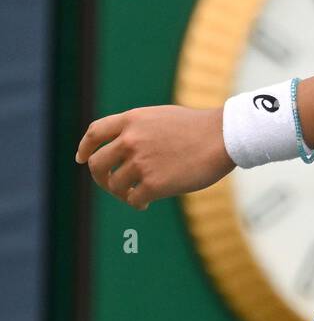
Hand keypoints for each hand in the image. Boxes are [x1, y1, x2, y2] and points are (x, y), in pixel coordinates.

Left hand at [75, 104, 234, 208]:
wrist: (223, 137)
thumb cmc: (199, 128)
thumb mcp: (162, 117)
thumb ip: (140, 129)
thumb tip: (126, 148)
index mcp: (132, 120)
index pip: (95, 133)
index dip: (85, 147)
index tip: (82, 159)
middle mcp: (131, 139)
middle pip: (97, 164)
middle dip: (101, 177)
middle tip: (112, 184)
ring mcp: (140, 162)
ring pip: (114, 185)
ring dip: (122, 193)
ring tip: (136, 195)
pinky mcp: (153, 183)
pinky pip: (133, 199)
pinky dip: (137, 203)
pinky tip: (146, 203)